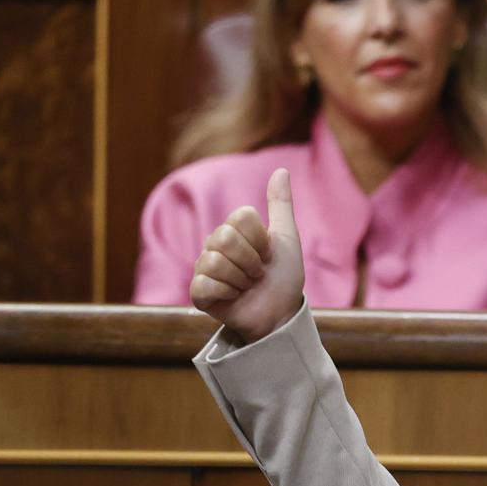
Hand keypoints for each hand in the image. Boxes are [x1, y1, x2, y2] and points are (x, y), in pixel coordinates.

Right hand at [190, 168, 304, 341]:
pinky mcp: (198, 292)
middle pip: (225, 237)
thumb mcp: (288, 239)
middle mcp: (214, 245)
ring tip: (246, 287)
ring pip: (215, 261)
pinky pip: (204, 283)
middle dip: (251, 261)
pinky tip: (233, 298)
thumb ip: (281, 205)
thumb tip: (281, 170)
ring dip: (241, 280)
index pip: (240, 218)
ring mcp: (204, 268)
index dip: (260, 240)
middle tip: (257, 274)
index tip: (268, 255)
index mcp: (233, 230)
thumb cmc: (284, 279)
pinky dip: (227, 294)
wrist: (281, 315)